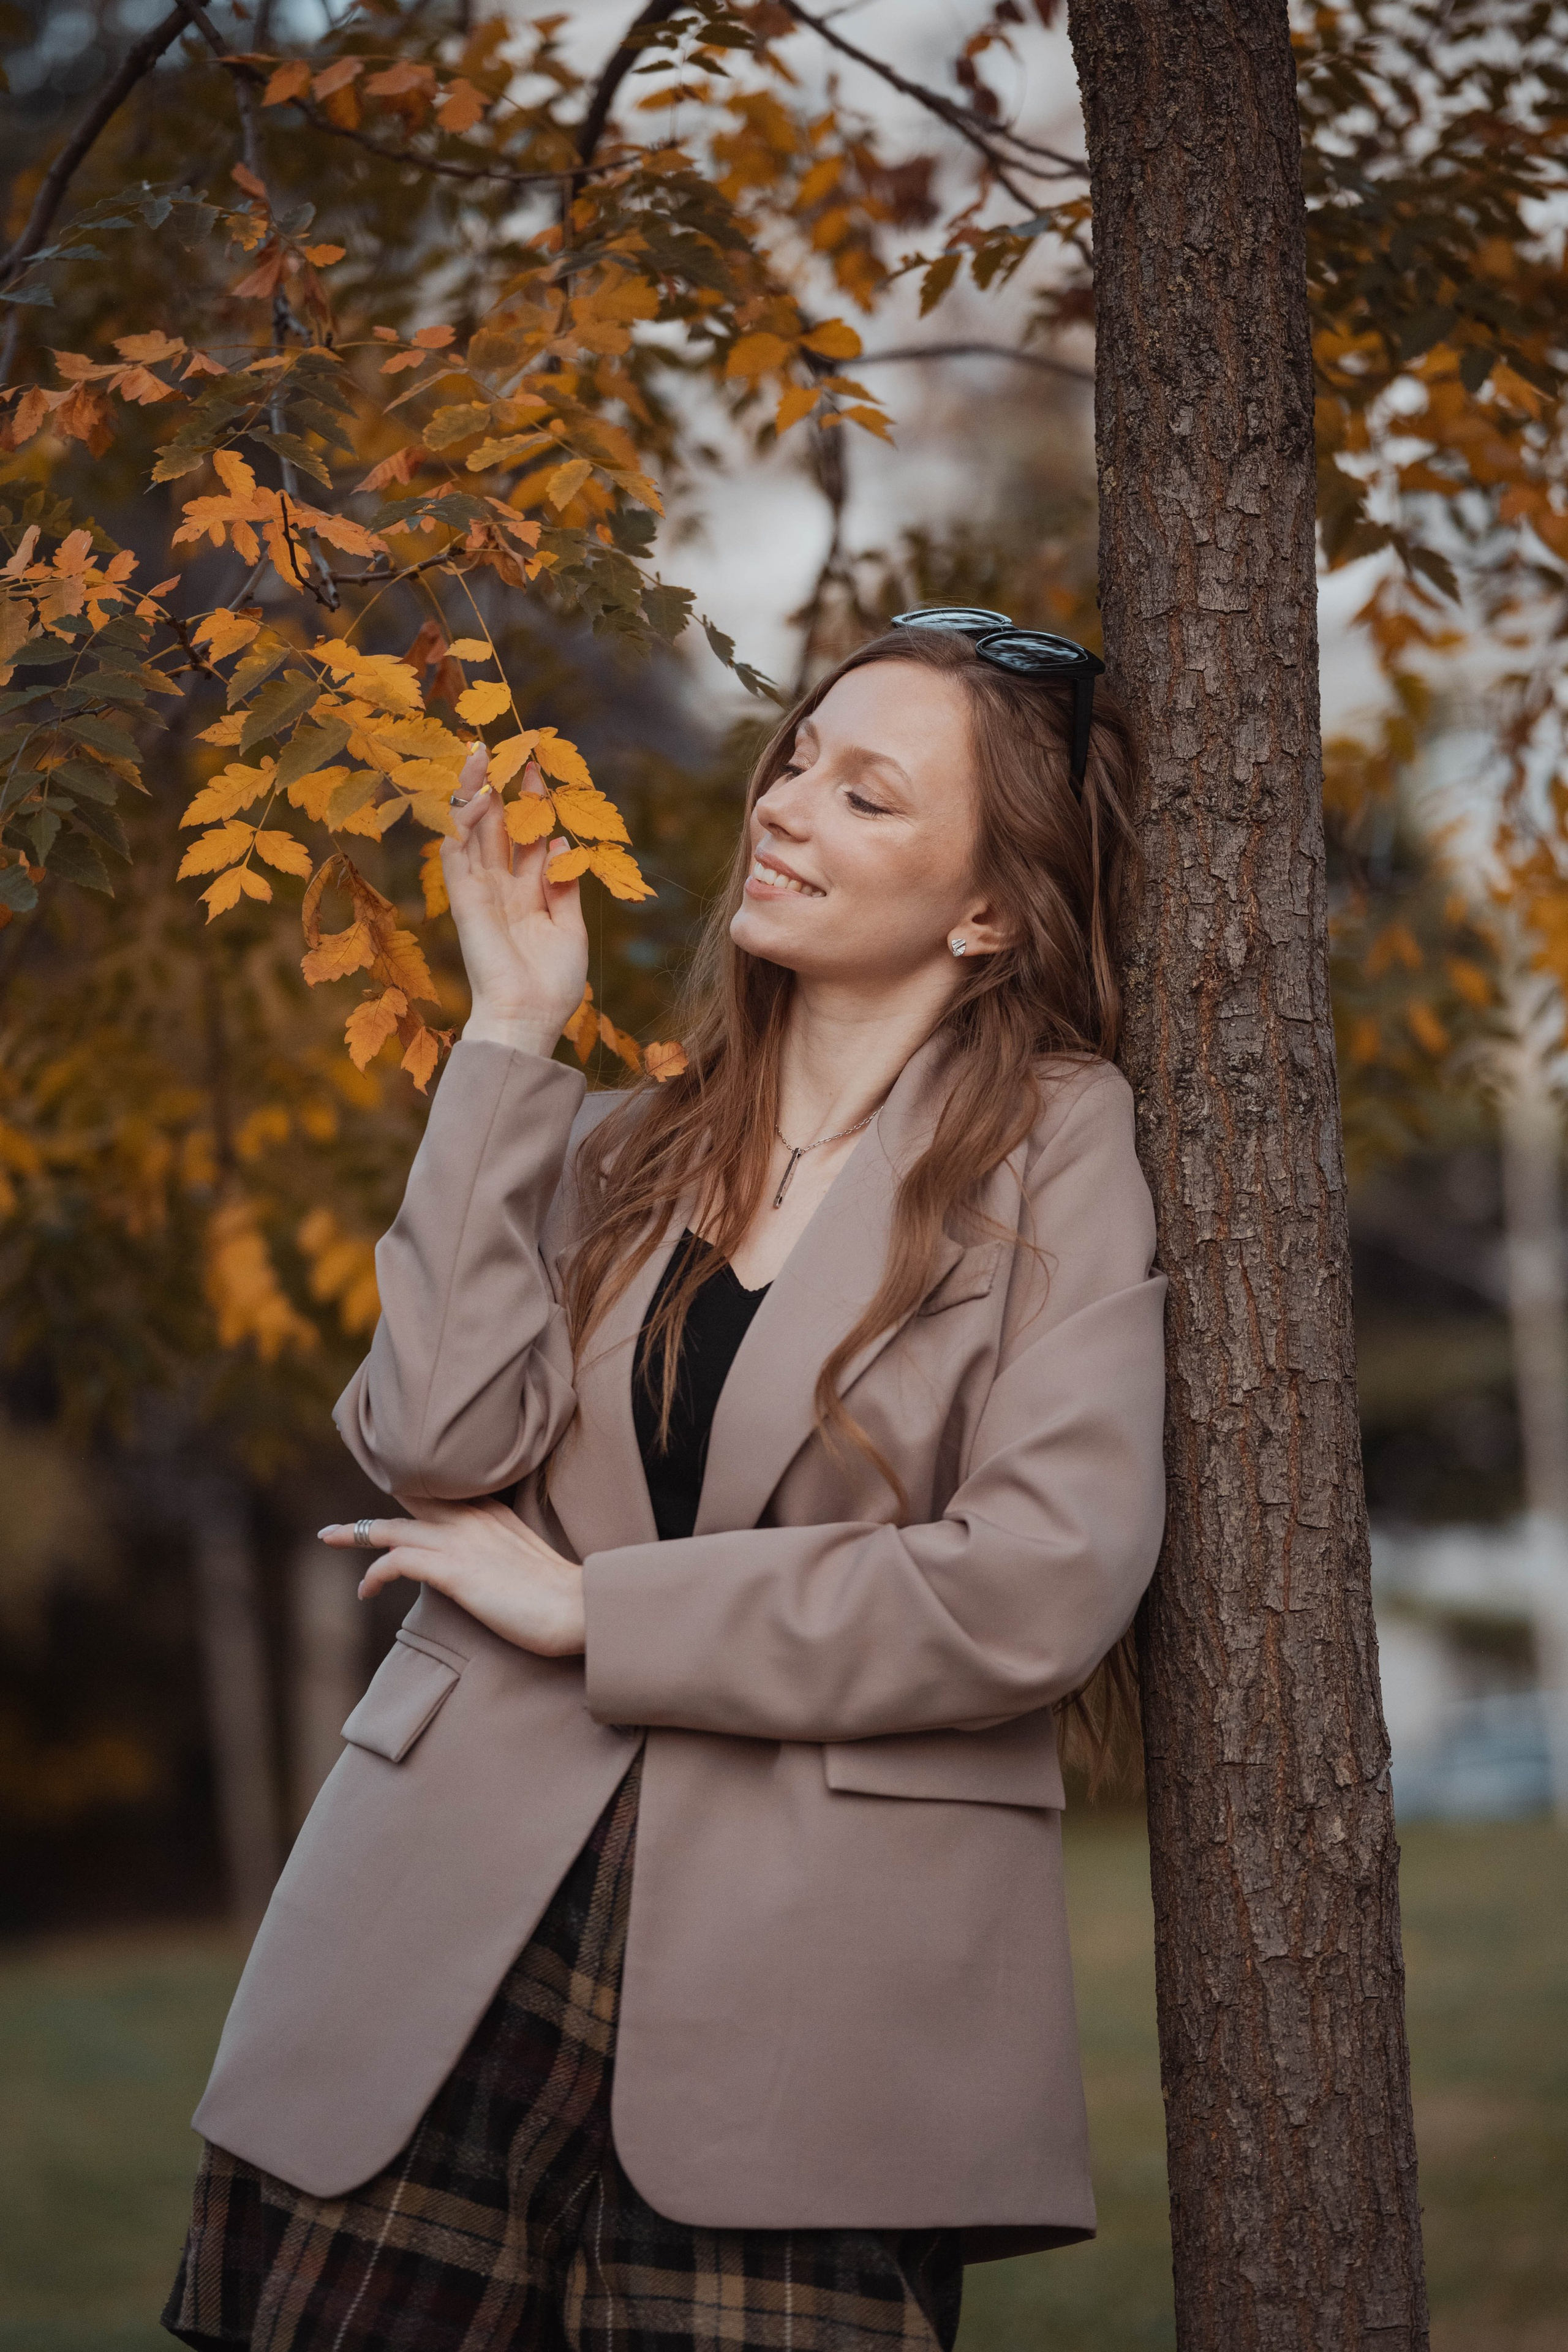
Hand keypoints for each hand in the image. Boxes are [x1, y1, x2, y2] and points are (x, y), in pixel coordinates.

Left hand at [319, 1498, 585, 1657]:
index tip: (386, 1503)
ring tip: (330, 1539)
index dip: (407, 1496)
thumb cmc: (561, 1595)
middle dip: (370, 1513)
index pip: (439, 1494)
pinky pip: (396, 1561)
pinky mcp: (453, 1569)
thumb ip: (499, 1551)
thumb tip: (480, 1566)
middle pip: (408, 1502)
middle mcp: (472, 1518)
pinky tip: (365, 1589)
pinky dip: (374, 1573)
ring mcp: (461, 1541)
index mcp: (492, 1511)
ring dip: (356, 1534)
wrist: (579, 1608)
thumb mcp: (525, 1558)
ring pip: (392, 1527)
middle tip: (338, 1526)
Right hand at [442, 744, 588, 1057]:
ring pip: (471, 830)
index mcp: (527, 892)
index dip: (531, 801)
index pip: (526, 835)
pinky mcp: (464, 900)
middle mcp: (501, 886)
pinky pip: (456, 854)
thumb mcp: (569, 928)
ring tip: (481, 755)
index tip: (540, 766)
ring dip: (473, 792)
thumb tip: (559, 840)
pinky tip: (475, 797)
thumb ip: (563, 885)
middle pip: (497, 825)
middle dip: (500, 785)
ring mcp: (480, 891)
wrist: (527, 1018)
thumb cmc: (552, 983)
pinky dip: (462, 824)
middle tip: (506, 745)